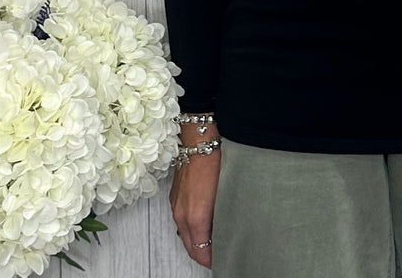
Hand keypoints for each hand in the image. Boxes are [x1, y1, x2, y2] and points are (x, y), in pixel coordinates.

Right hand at [170, 135, 220, 268]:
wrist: (199, 140)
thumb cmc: (215, 161)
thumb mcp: (225, 193)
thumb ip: (223, 216)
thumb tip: (227, 229)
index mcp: (195, 216)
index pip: (200, 250)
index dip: (210, 259)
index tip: (220, 260)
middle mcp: (182, 214)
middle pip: (190, 246)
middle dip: (202, 254)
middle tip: (216, 255)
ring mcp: (176, 205)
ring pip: (184, 234)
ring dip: (195, 241)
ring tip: (211, 242)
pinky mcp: (175, 197)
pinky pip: (181, 221)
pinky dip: (190, 228)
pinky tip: (201, 224)